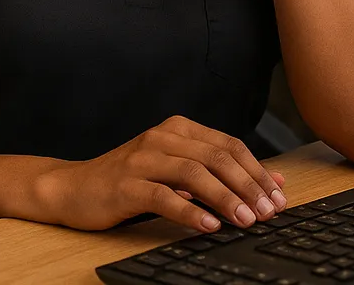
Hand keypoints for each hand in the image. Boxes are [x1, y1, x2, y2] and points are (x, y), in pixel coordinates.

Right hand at [34, 114, 287, 232]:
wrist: (74, 188)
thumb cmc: (130, 180)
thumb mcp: (174, 170)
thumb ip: (216, 172)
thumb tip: (272, 182)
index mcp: (177, 128)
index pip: (228, 144)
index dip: (257, 170)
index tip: (278, 196)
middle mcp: (162, 137)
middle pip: (216, 156)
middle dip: (248, 185)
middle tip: (268, 211)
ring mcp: (143, 158)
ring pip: (193, 173)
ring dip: (224, 198)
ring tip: (245, 220)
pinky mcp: (126, 184)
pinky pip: (163, 195)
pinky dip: (189, 210)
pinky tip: (208, 226)